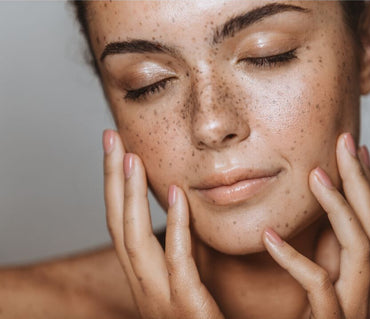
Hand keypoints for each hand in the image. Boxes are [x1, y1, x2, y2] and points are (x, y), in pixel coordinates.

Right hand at [102, 130, 224, 318]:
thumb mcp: (187, 282)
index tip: (116, 152)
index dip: (113, 187)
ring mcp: (159, 298)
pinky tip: (175, 194)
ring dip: (129, 195)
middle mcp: (143, 286)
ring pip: (133, 240)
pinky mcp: (186, 307)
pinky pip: (177, 261)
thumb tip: (181, 213)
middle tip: (110, 138)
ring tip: (128, 156)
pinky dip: (174, 226)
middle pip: (117, 224)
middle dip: (111, 180)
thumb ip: (182, 249)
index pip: (121, 225)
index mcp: (143, 278)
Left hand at [262, 132, 369, 318]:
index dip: (365, 184)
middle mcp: (365, 290)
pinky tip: (270, 237)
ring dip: (339, 208)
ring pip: (359, 250)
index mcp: (360, 277)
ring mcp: (353, 309)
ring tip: (316, 175)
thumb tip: (305, 218)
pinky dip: (296, 259)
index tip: (355, 149)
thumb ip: (316, 255)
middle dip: (362, 182)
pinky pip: (319, 288)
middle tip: (346, 142)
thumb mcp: (316, 287)